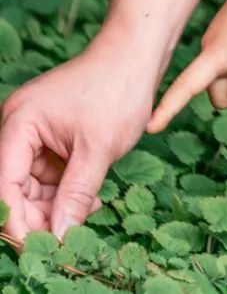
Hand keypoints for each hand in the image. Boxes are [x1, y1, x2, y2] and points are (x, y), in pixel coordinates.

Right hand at [0, 32, 156, 248]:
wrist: (137, 52)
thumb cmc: (119, 88)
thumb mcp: (98, 150)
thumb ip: (75, 197)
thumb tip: (59, 240)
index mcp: (19, 123)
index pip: (4, 187)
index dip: (18, 223)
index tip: (42, 250)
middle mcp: (17, 126)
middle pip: (13, 190)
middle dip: (40, 217)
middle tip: (71, 236)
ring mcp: (32, 131)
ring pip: (30, 187)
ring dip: (55, 206)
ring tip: (90, 209)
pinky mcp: (48, 135)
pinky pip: (46, 175)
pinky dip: (64, 191)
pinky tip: (90, 198)